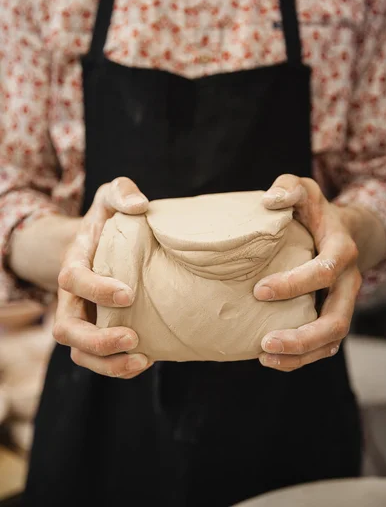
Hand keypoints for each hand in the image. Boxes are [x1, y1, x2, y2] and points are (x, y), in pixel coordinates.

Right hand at [53, 177, 152, 378]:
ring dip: (106, 363)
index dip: (96, 290)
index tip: (129, 294)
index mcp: (75, 261)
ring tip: (141, 362)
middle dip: (97, 339)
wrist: (100, 243)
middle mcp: (71, 295)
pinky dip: (117, 366)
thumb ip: (122, 192)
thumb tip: (141, 206)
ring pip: (79, 351)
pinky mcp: (97, 330)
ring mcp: (82, 316)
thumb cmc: (108, 220)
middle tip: (132, 338)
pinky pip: (97, 358)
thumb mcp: (111, 196)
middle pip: (66, 328)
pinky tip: (146, 361)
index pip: (73, 279)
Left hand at [254, 175, 361, 371]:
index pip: (323, 272)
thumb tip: (269, 201)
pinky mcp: (332, 314)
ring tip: (264, 356)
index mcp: (341, 250)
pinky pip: (324, 345)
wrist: (339, 229)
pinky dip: (301, 357)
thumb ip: (288, 188)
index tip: (258, 290)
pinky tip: (270, 357)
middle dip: (303, 336)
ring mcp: (343, 301)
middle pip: (337, 319)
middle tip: (265, 342)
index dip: (293, 285)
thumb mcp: (303, 190)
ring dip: (301, 354)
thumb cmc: (314, 210)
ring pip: (332, 339)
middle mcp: (348, 281)